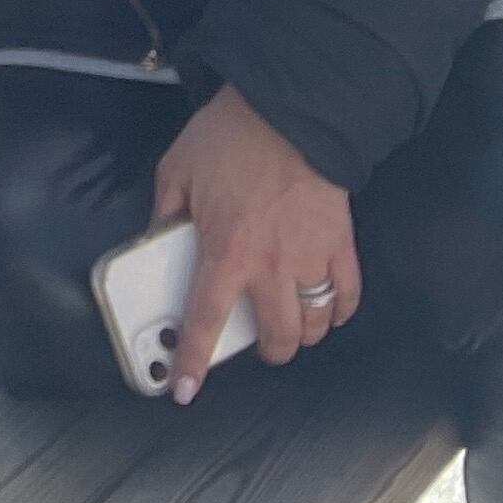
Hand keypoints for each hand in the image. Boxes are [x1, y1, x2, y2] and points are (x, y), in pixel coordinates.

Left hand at [148, 86, 357, 401]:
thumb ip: (164, 214)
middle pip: (276, 337)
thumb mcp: (176, 171)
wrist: (289, 111)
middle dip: (265, 351)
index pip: (205, 320)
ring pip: (313, 325)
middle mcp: (271, 265)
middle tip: (254, 344)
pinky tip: (327, 310)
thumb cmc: (230, 138)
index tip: (184, 390)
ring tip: (289, 328)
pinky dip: (338, 311)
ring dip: (301, 336)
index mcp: (225, 251)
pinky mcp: (340, 245)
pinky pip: (346, 295)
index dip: (193, 362)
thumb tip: (157, 241)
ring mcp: (311, 258)